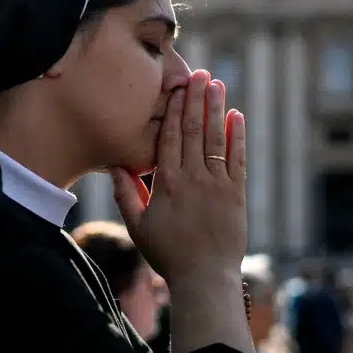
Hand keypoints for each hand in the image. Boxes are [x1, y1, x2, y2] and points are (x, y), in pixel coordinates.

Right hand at [110, 69, 247, 287]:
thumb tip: (115, 165)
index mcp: (167, 183)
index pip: (169, 137)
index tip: (175, 87)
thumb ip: (126, 194)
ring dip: (216, 109)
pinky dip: (237, 137)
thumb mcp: (138, 226)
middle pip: (192, 130)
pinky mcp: (236, 195)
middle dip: (196, 99)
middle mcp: (192, 178)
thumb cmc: (168, 255)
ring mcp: (217, 185)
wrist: (205, 279)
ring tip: (217, 84)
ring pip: (215, 139)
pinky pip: (237, 159)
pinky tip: (236, 116)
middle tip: (199, 73)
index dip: (173, 109)